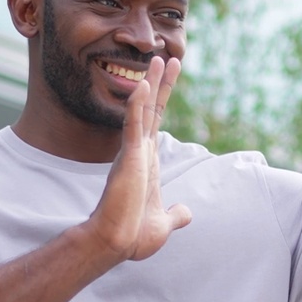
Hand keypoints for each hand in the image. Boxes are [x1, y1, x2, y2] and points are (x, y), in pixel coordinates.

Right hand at [85, 56, 192, 261]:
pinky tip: (144, 85)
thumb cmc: (132, 236)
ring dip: (152, 84)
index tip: (170, 81)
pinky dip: (138, 105)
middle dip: (161, 84)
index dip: (163, 101)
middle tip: (169, 58)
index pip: (157, 125)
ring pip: (144, 111)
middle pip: (152, 110)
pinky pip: (134, 126)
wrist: (116, 244)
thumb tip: (186, 212)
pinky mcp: (129, 159)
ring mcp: (134, 153)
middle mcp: (139, 153)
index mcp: (147, 163)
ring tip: (161, 59)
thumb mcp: (163, 223)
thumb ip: (175, 215)